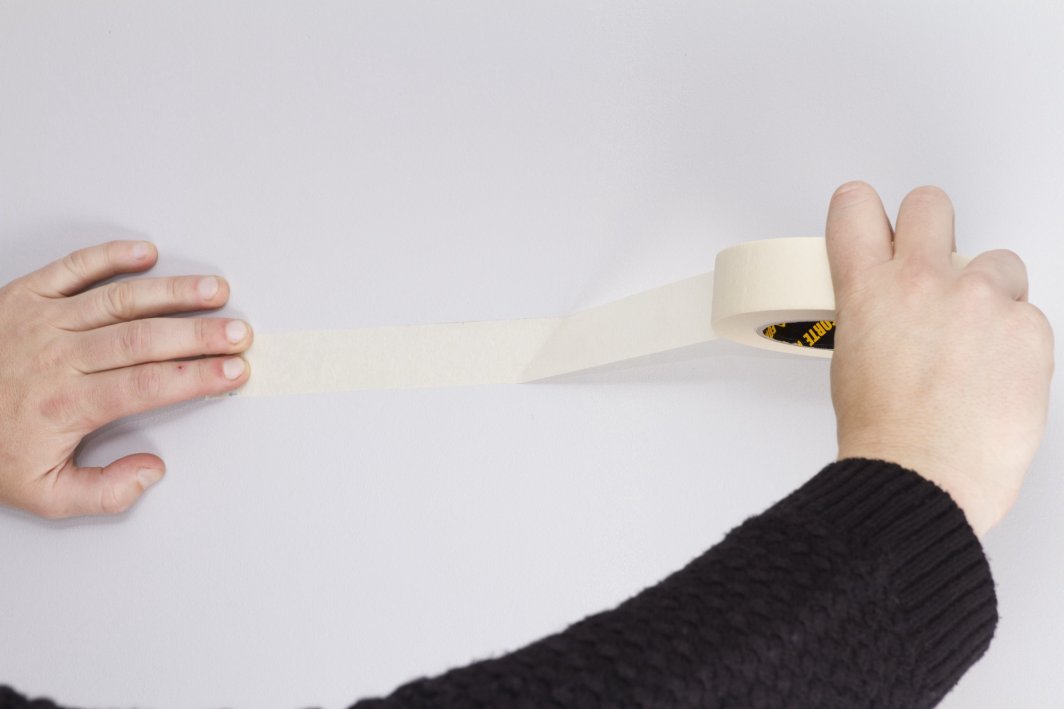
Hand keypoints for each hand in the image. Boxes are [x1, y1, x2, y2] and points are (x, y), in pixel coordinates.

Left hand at [0, 241, 251, 517]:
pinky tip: (146, 253)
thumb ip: (103, 493)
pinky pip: (73, 267)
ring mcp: (41, 320)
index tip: (232, 372)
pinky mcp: (24, 294)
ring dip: (172, 292)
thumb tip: (151, 470)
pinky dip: (110, 256)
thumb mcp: (42, 494)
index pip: (147, 385)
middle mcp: (58, 357)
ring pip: (120, 300)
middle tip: (239, 332)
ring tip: (215, 289)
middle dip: (200, 334)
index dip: (196, 376)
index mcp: (66, 405)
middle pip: (144, 339)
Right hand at [826, 182, 1053, 537]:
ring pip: (998, 262)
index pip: (856, 208)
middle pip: (930, 205)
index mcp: (868, 289)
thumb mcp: (852, 360)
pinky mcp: (1029, 329)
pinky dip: (1018, 343)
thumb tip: (895, 312)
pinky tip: (997, 376)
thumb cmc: (885, 434)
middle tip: (934, 261)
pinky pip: (1030, 316)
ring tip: (976, 343)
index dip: (863, 212)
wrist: (924, 476)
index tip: (873, 221)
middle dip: (931, 226)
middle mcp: (924, 280)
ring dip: (990, 293)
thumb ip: (875, 317)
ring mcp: (981, 300)